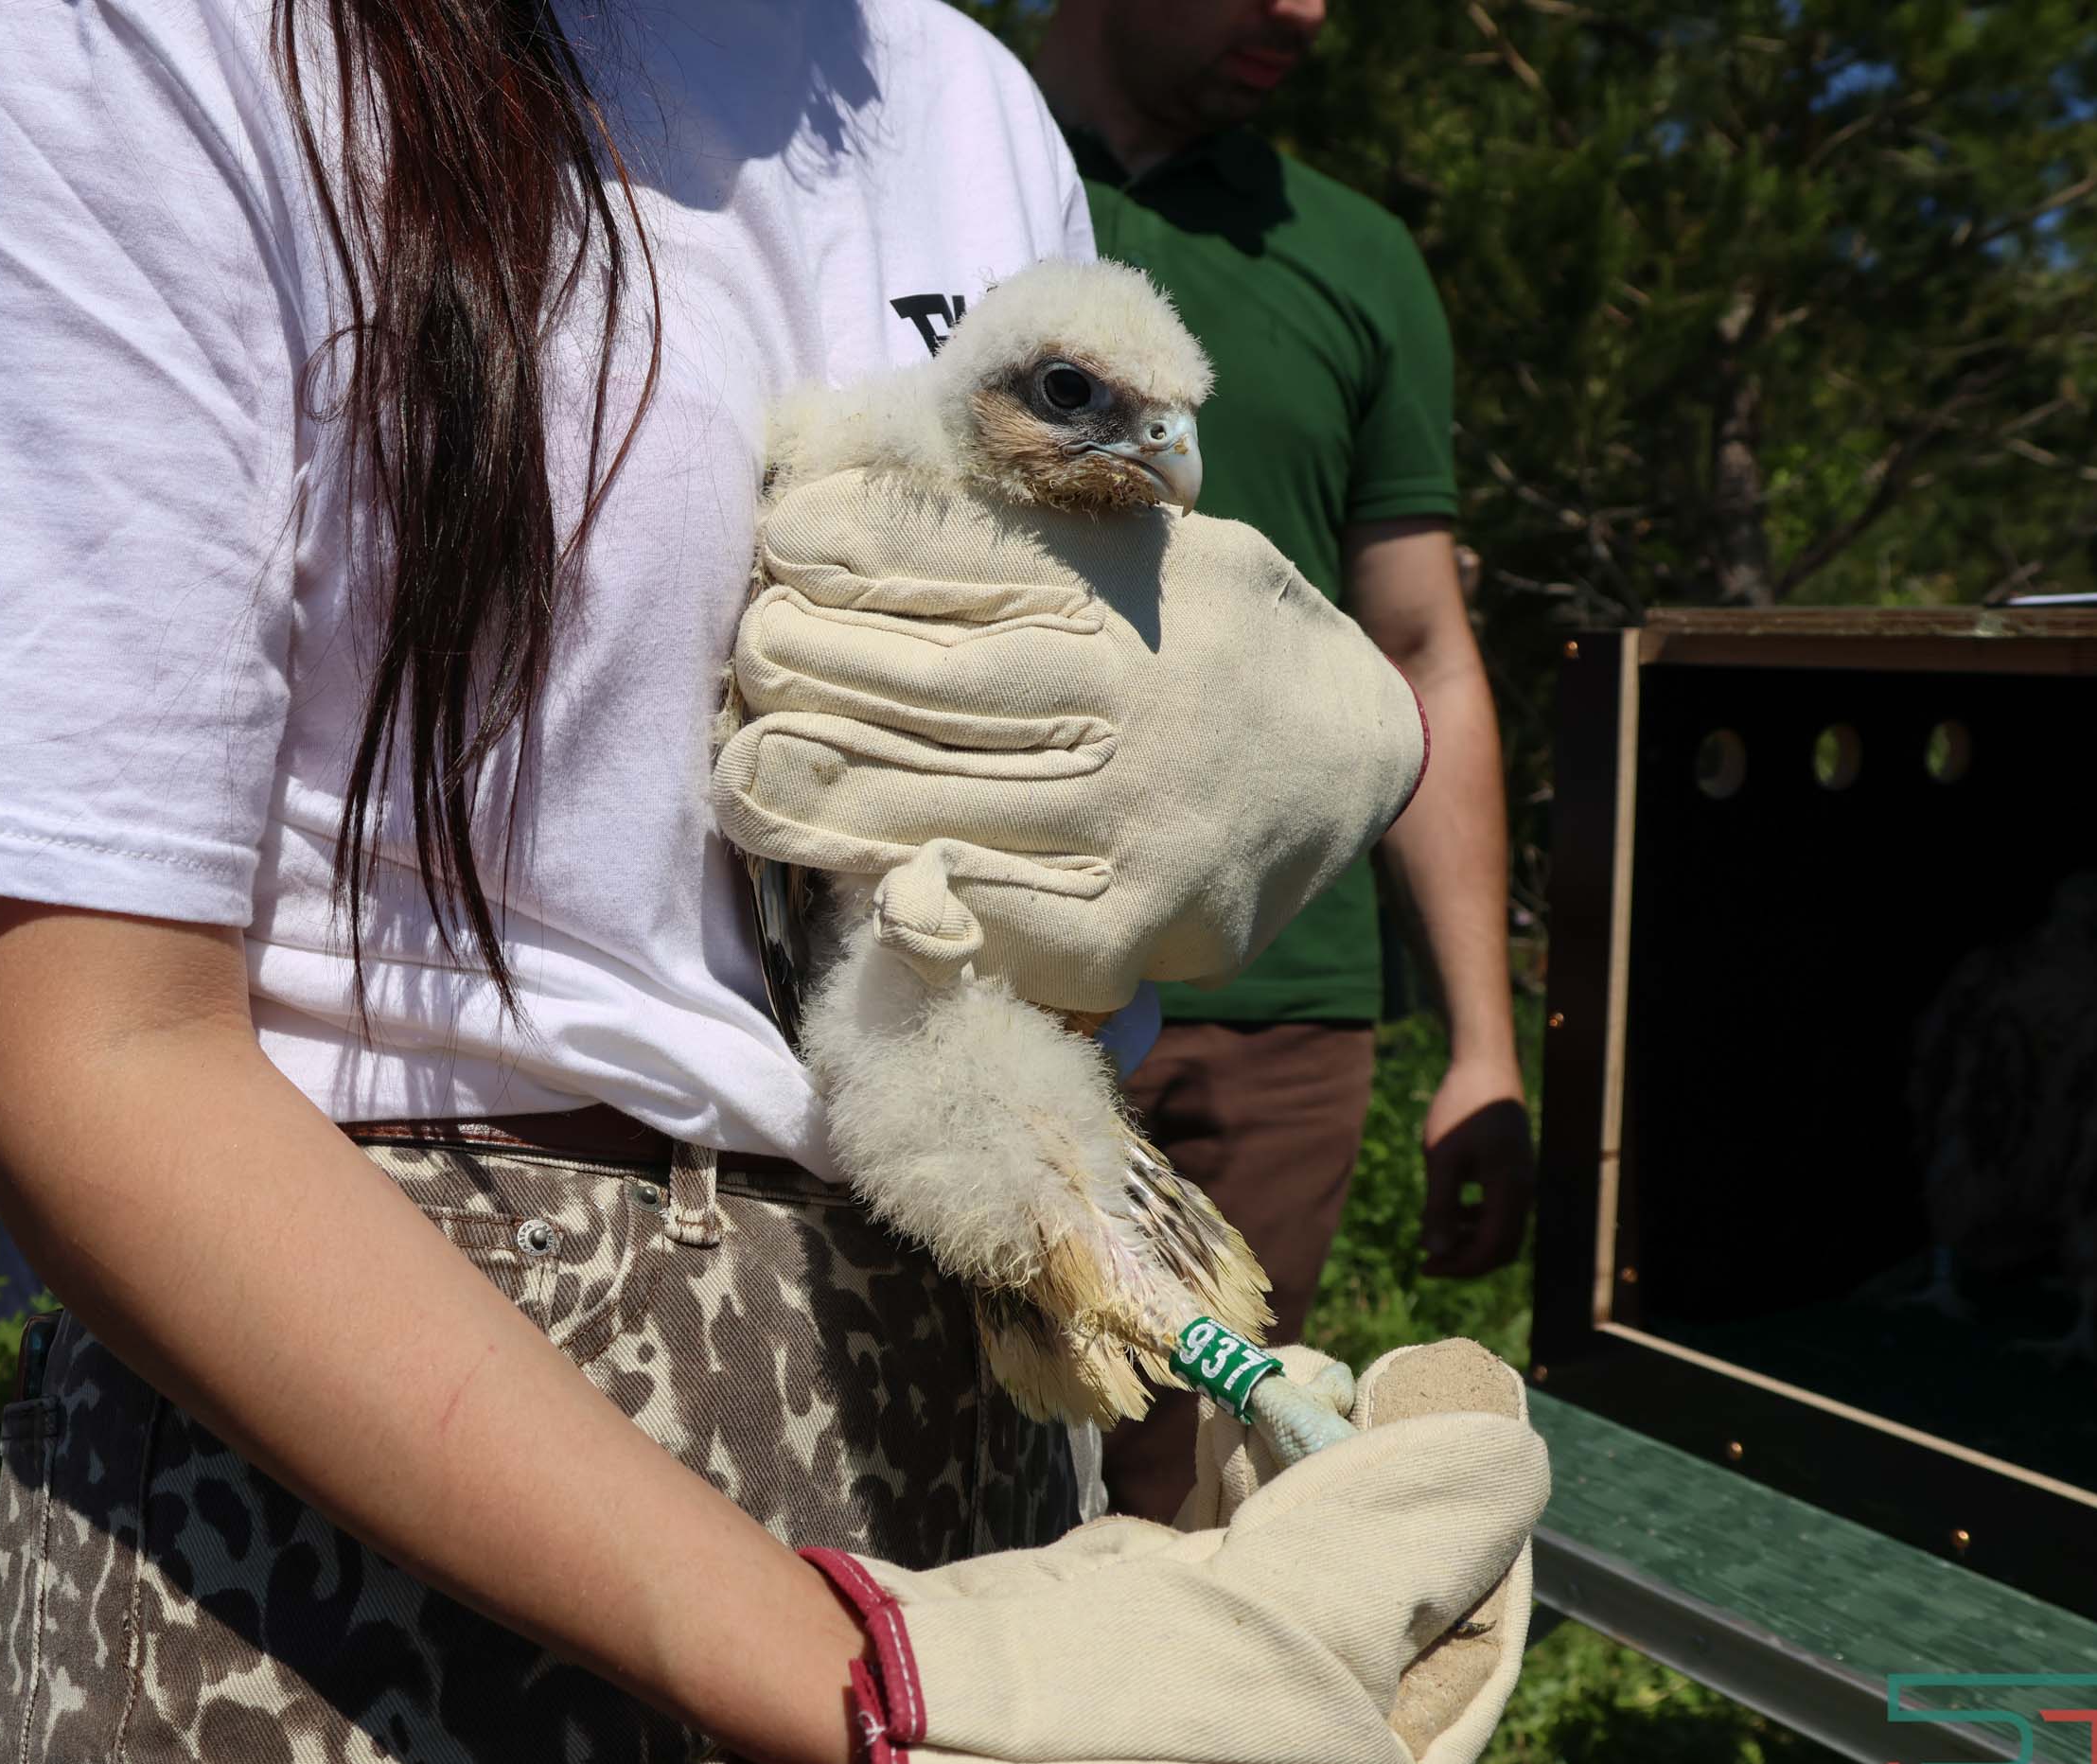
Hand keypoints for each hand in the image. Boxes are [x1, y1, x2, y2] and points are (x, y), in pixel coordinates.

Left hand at [713, 468, 1426, 1013]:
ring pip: (944, 804)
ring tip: (742, 773)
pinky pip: (999, 922)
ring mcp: (1138, 820)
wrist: (1355, 766)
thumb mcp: (1155, 537)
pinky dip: (914, 904)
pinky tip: (850, 887)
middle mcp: (1142, 698)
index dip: (859, 545)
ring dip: (820, 791)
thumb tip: (845, 501)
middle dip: (817, 665)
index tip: (780, 537)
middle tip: (742, 651)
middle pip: (939, 684)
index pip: (972, 560)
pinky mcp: (1130, 929)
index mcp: (1138, 586)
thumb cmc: (1208, 636)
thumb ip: (1032, 525)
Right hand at [725, 1340, 1549, 1763]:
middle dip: (1378, 1470)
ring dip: (1301, 1458)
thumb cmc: (1132, 1691)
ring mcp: (1209, 1695)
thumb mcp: (1310, 1608)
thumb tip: (1512, 1446)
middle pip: (1383, 1588)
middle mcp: (1301, 1750)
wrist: (915, 1720)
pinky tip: (1230, 1406)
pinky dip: (1230, 1476)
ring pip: (1296, 1557)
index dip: (1479, 1521)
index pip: (1474, 1642)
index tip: (1457, 1407)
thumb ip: (1423, 1524)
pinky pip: (1213, 1550)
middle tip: (1366, 1376)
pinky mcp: (1130, 1640)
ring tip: (1287, 1374)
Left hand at [1418, 1056, 1533, 1278]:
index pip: (1491, 1249)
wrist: (1485, 1066)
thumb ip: (1440, 1207)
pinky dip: (1476, 1221)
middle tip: (1427, 1262)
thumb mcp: (1442, 1159)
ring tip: (1432, 1237)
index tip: (1425, 1268)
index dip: (1459, 1266)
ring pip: (1502, 1231)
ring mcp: (1522, 1181)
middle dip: (1465, 1260)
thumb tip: (1434, 1252)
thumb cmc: (1459, 1108)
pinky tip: (1447, 1212)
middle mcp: (1523, 1190)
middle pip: (1502, 1248)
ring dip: (1470, 1241)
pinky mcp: (1514, 1171)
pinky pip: (1501, 1211)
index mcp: (1509, 1190)